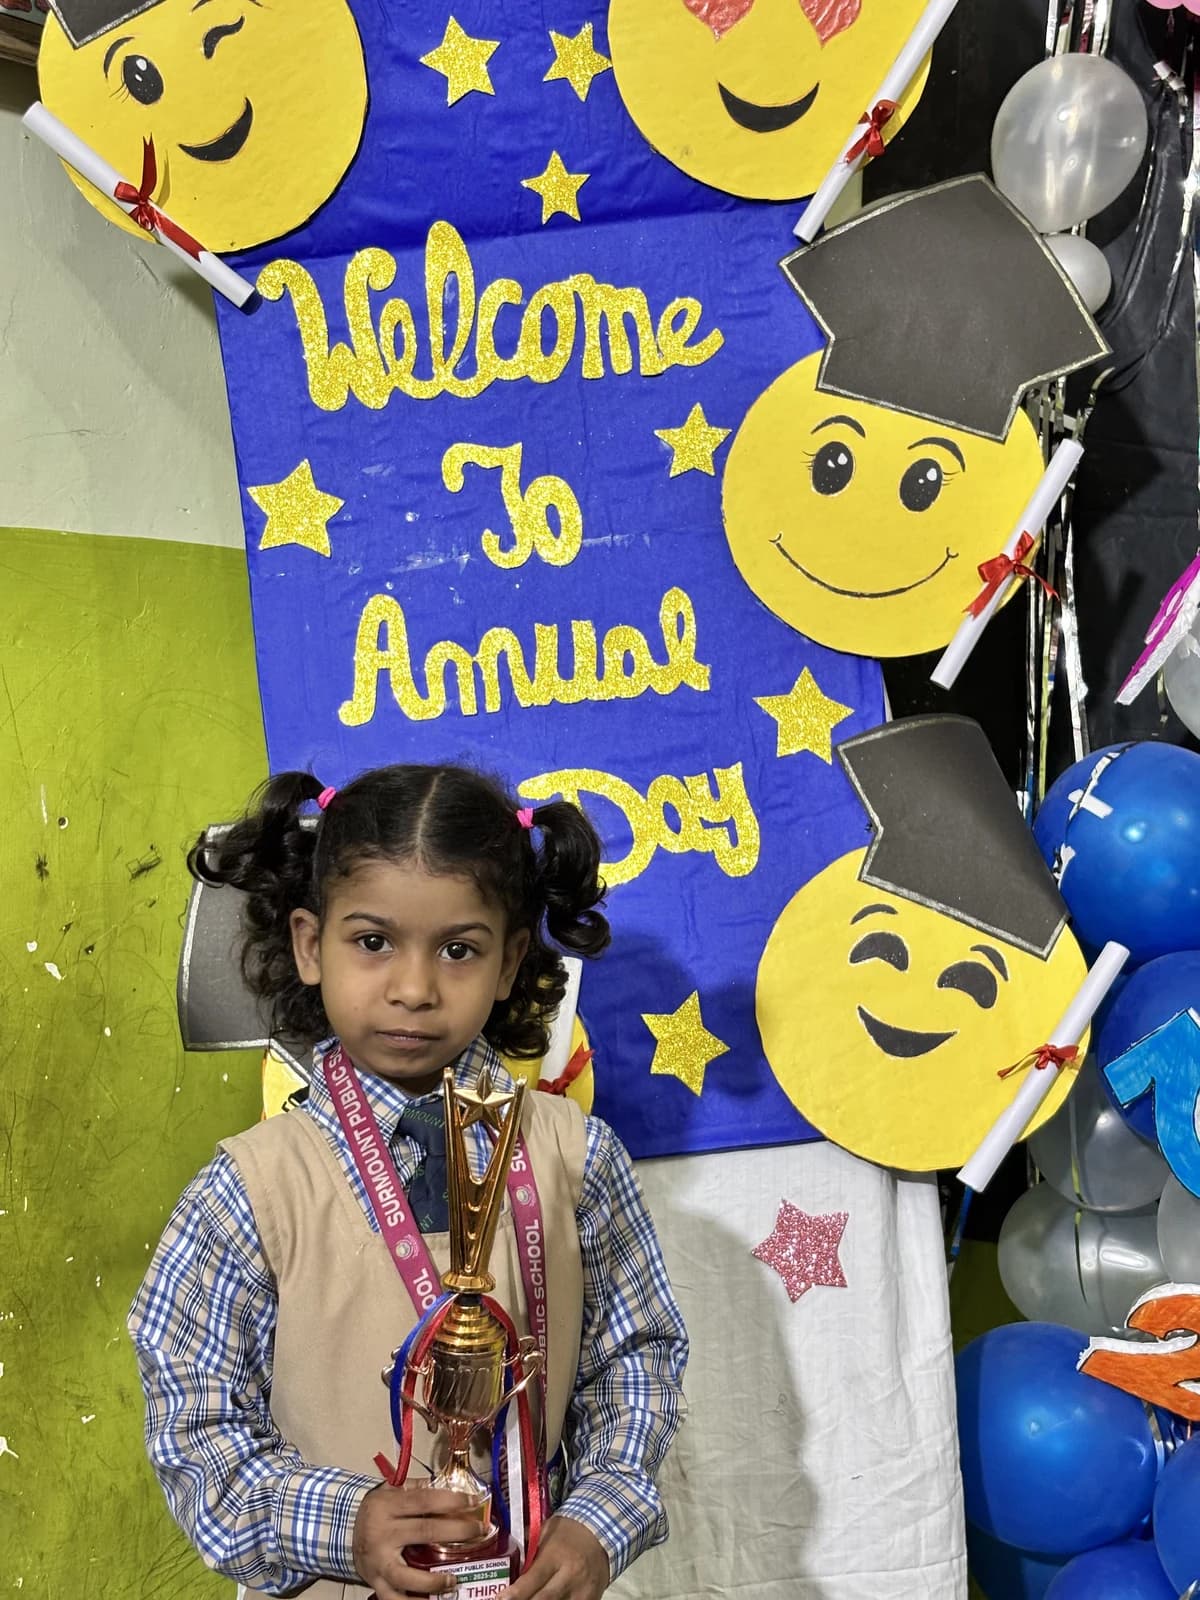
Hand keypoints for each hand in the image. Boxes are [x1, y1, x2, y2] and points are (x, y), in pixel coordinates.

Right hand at [353, 1483, 479, 1599]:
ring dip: (432, 1580)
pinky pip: (394, 1599)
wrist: (343, 1530)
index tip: (474, 1501)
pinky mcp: (375, 1583)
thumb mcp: (392, 1491)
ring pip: (406, 1576)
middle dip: (456, 1532)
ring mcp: (378, 1562)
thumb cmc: (376, 1510)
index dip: (451, 1500)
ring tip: (454, 1580)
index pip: (424, 1501)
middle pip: (424, 1532)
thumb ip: (418, 1490)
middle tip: (479, 1532)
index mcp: (387, 1506)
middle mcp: (382, 1534)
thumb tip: (453, 1491)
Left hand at [499, 1515, 609, 1599]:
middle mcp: (570, 1576)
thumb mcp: (545, 1533)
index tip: (500, 1599)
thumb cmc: (567, 1532)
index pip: (532, 1579)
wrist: (601, 1532)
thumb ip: (527, 1549)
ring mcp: (582, 1591)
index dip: (515, 1594)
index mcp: (556, 1555)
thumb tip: (504, 1563)